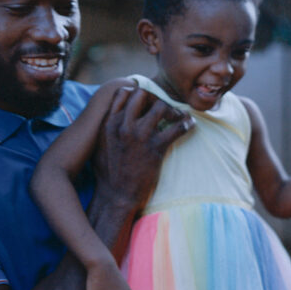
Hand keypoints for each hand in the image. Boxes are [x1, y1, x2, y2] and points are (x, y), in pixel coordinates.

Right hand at [93, 86, 192, 209]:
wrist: (115, 196)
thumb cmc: (107, 173)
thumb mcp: (100, 145)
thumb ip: (107, 127)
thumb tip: (114, 116)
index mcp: (109, 123)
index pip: (124, 93)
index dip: (139, 94)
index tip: (148, 102)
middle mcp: (123, 126)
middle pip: (143, 94)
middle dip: (156, 98)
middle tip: (165, 108)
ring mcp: (140, 136)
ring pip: (161, 107)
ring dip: (173, 110)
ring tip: (179, 117)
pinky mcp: (155, 148)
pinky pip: (177, 128)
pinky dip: (187, 124)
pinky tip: (190, 125)